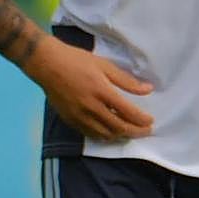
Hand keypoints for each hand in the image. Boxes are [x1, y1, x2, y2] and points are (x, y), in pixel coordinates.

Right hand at [23, 37, 153, 141]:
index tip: (150, 121)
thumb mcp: (105, 66)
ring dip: (121, 136)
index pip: (127, 112)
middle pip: (118, 127)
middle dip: (135, 131)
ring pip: (104, 134)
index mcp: (102, 91)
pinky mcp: (70, 120)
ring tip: (131, 132)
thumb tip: (148, 90)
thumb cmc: (78, 61)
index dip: (141, 119)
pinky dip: (104, 136)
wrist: (48, 65)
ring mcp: (79, 116)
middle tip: (146, 131)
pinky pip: (90, 134)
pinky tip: (111, 133)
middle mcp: (90, 107)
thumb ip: (127, 80)